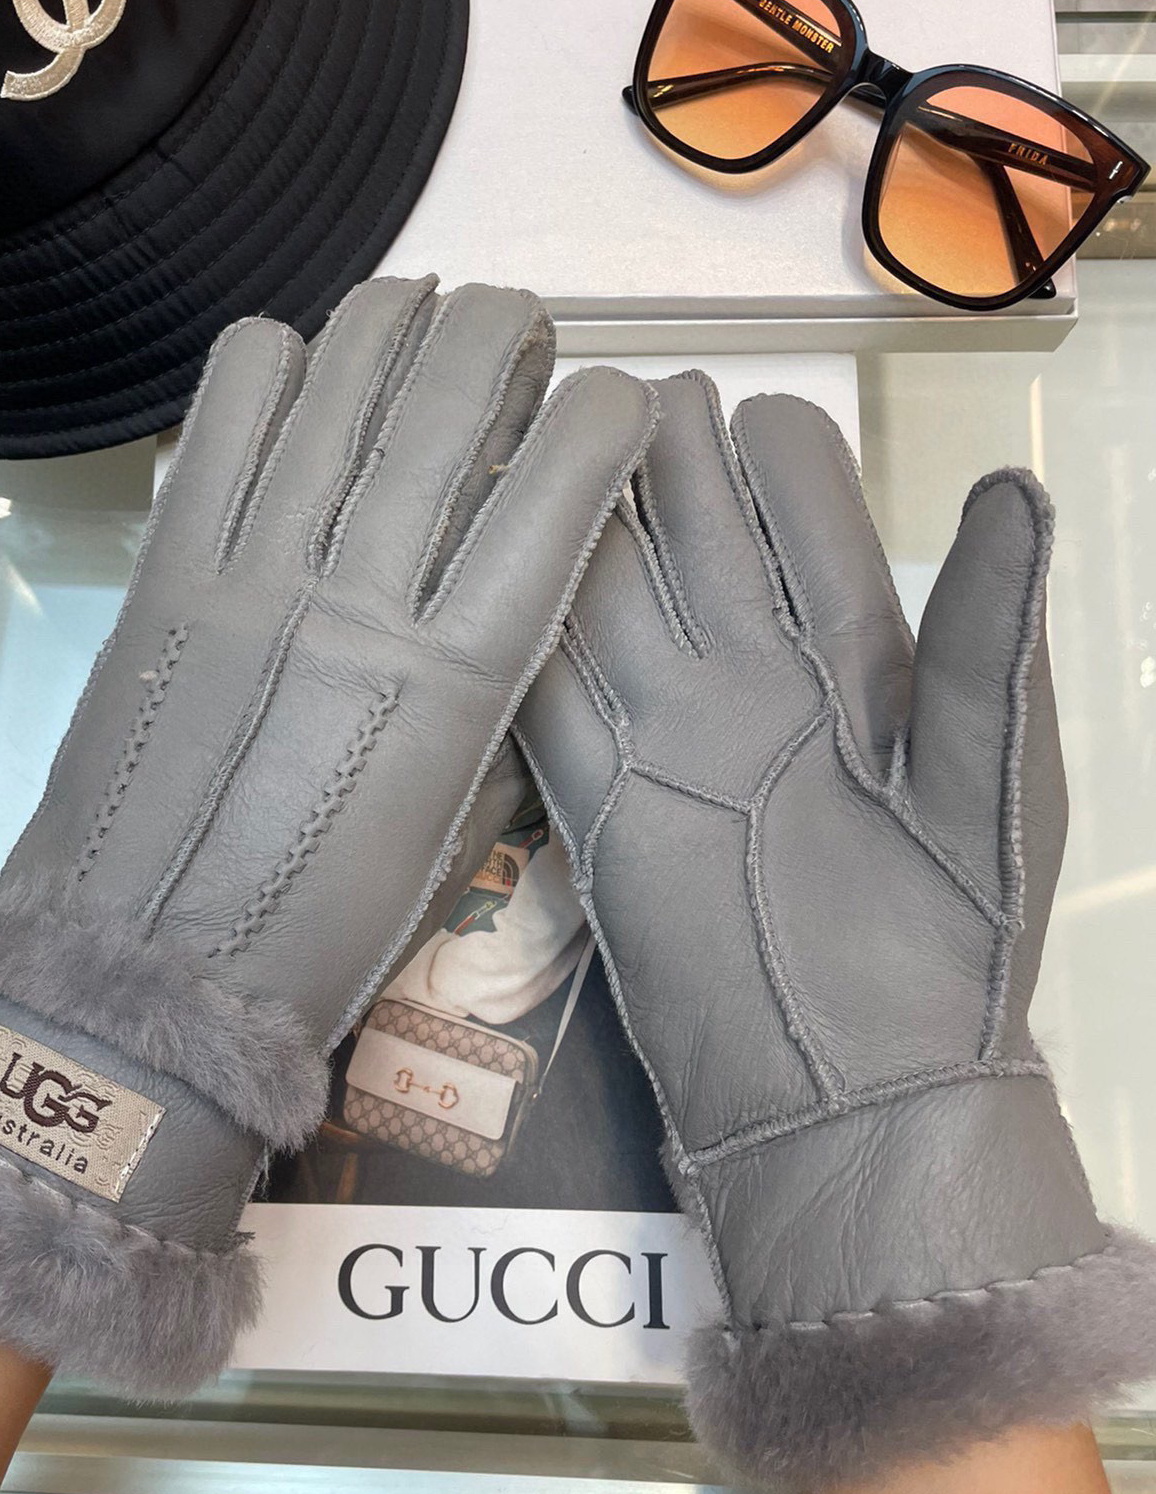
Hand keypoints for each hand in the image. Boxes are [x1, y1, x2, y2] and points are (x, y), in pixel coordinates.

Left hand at [0, 277, 652, 1393]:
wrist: (148, 979)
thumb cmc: (325, 925)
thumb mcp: (456, 818)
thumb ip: (496, 688)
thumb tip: (513, 573)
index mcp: (457, 679)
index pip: (558, 495)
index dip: (600, 419)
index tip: (611, 397)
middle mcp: (363, 598)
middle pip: (450, 406)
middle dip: (499, 334)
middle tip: (510, 325)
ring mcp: (255, 571)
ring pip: (341, 386)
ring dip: (393, 321)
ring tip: (418, 306)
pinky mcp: (166, 568)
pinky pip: (224, 418)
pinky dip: (269, 361)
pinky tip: (296, 363)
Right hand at [517, 372, 1155, 1489]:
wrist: (855, 1104)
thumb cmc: (948, 944)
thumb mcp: (995, 783)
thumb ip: (993, 634)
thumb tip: (1014, 482)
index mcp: (859, 661)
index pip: (809, 518)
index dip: (778, 454)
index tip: (743, 411)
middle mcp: (752, 678)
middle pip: (697, 535)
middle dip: (663, 459)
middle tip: (618, 389)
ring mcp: (668, 735)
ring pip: (612, 595)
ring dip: (579, 522)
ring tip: (536, 436)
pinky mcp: (598, 798)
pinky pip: (547, 695)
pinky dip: (516, 630)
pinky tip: (479, 558)